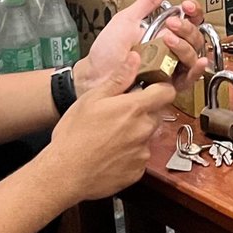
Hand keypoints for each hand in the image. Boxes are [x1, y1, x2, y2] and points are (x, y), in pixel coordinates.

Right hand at [44, 53, 175, 202]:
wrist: (65, 174)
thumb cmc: (74, 135)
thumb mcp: (92, 98)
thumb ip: (118, 78)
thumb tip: (135, 58)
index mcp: (135, 108)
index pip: (167, 92)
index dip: (160, 88)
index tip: (150, 89)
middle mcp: (144, 130)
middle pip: (156, 114)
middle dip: (143, 111)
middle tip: (119, 114)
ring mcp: (143, 152)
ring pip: (148, 136)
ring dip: (136, 133)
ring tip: (111, 136)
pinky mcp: (138, 171)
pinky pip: (140, 157)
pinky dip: (130, 154)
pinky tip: (111, 153)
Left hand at [76, 0, 208, 94]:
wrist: (96, 74)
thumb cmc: (107, 51)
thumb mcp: (126, 20)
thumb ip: (147, 2)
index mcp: (164, 31)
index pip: (190, 20)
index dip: (193, 11)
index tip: (186, 6)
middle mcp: (171, 49)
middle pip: (195, 36)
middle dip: (187, 28)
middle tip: (171, 24)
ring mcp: (171, 66)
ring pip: (194, 55)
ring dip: (186, 45)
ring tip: (168, 39)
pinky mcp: (168, 84)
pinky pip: (189, 79)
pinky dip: (196, 70)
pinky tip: (196, 62)